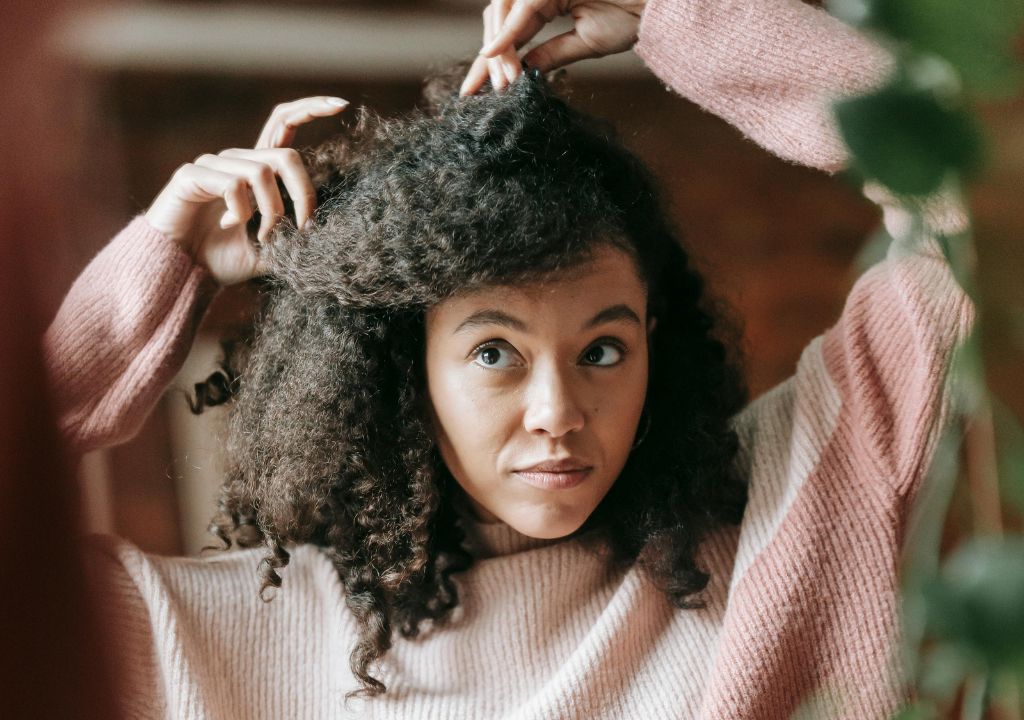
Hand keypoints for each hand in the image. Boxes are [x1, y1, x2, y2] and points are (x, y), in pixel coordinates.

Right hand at [144, 96, 348, 285]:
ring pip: (262, 173)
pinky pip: (233, 184)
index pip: (284, 124)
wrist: (181, 272)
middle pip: (286, 155)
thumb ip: (293, 238)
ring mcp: (213, 165)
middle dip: (304, 194)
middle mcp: (236, 161)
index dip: (310, 109)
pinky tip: (228, 225)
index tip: (341, 104)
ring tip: (261, 237)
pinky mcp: (192, 175)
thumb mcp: (270, 252)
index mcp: (256, 171)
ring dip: (272, 212)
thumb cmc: (221, 260)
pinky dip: (241, 212)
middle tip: (305, 228)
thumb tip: (323, 232)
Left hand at [460, 0, 646, 95]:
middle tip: (487, 92)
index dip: (490, 62)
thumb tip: (523, 73)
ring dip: (499, 52)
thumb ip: (551, 54)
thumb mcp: (586, 41)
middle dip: (490, 60)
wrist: (663, 7)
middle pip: (499, 20)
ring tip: (501, 83)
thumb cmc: (636, 15)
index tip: (474, 91)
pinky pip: (522, 10)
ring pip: (504, 14)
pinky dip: (507, 34)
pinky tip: (493, 56)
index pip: (511, 33)